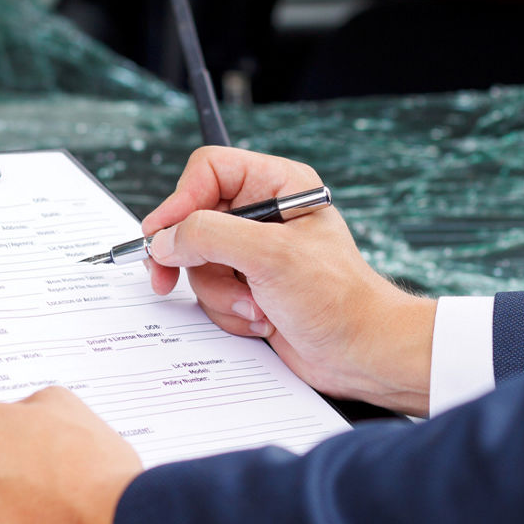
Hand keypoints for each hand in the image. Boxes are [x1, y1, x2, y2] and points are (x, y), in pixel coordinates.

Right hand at [142, 147, 436, 415]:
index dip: (180, 200)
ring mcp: (255, 253)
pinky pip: (211, 292)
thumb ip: (209, 237)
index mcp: (279, 185)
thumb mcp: (270, 256)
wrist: (362, 352)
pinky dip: (229, 311)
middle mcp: (265, 214)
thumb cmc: (339, 299)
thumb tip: (165, 239)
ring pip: (199, 263)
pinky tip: (262, 319)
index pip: (209, 170)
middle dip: (195, 261)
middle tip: (168, 279)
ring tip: (256, 306)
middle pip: (194, 220)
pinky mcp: (250, 286)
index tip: (161, 234)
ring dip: (220, 293)